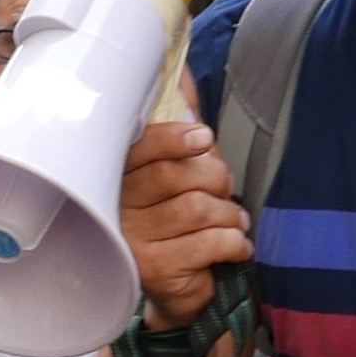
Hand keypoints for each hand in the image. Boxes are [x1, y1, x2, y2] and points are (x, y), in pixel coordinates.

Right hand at [113, 120, 250, 327]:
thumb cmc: (178, 217)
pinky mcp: (155, 269)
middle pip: (174, 176)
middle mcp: (117, 206)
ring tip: (235, 221)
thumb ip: (179, 122)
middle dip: (215, 178)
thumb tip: (181, 67)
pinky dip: (234, 242)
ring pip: (196, 209)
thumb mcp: (179, 167)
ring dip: (229, 214)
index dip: (175, 138)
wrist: (176, 289)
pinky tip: (237, 246)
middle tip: (226, 190)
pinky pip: (208, 243)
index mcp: (119, 175)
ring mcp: (133, 239)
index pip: (141, 147)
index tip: (204, 139)